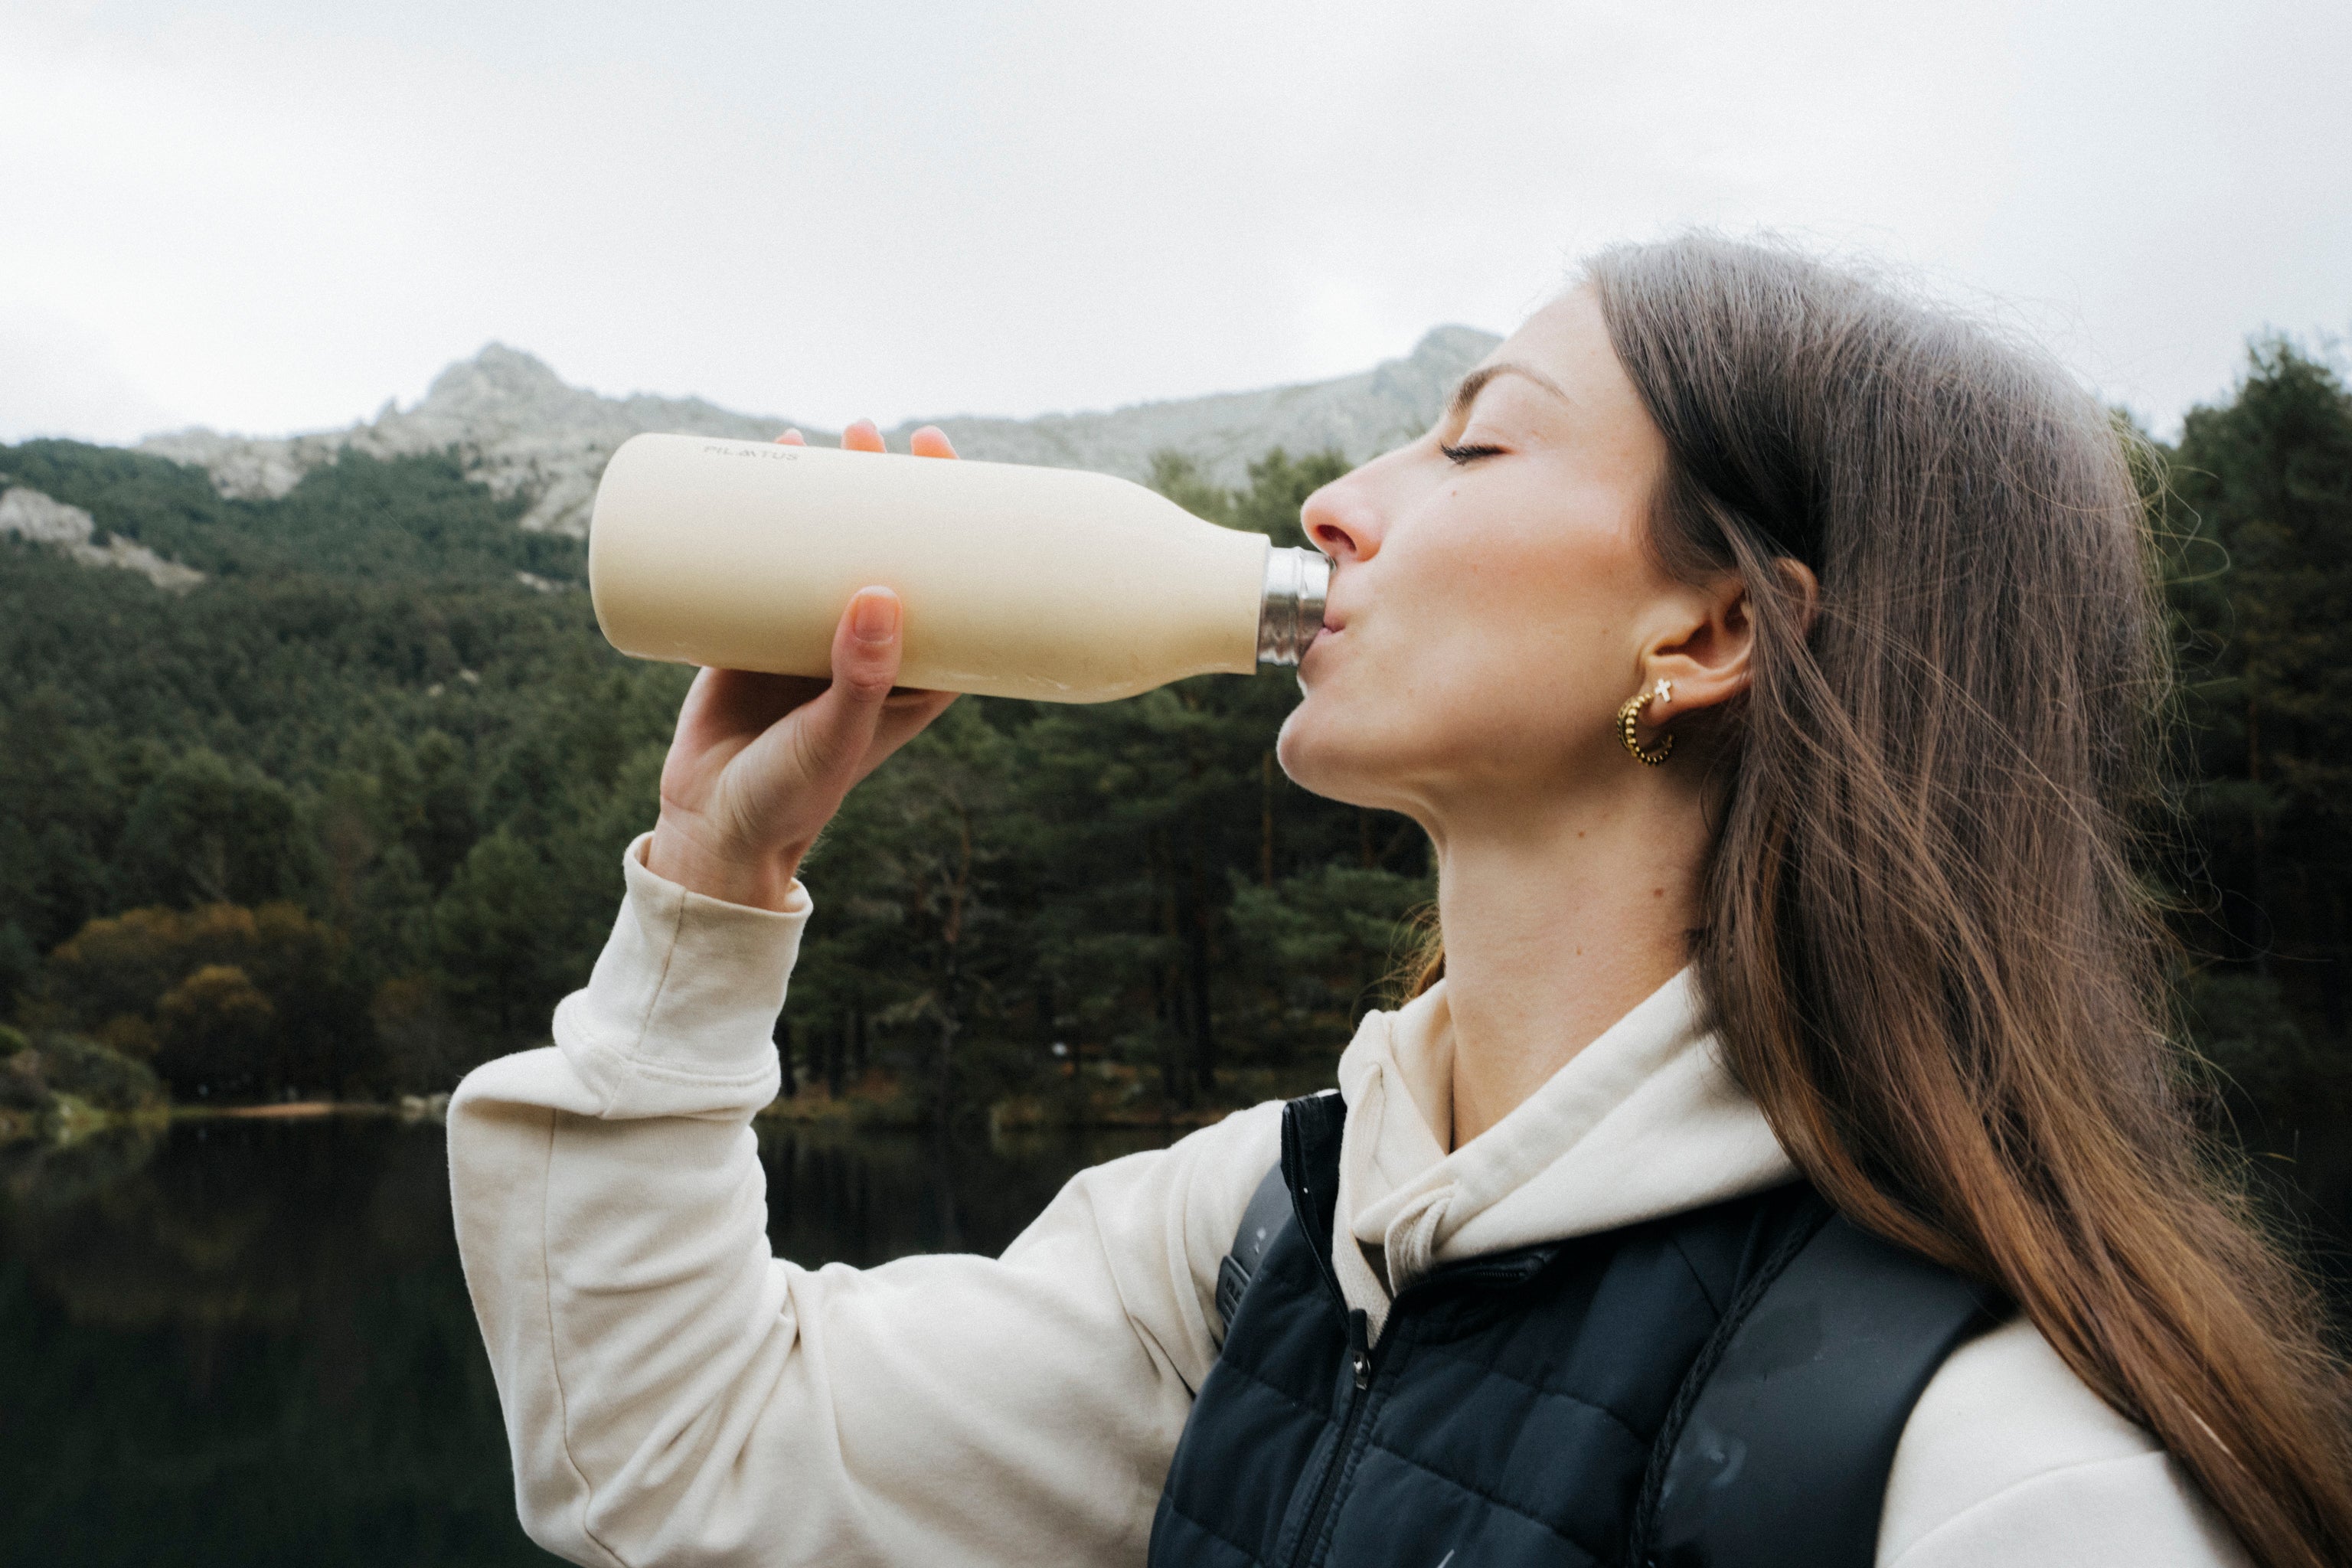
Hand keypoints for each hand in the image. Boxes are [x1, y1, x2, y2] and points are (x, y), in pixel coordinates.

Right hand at [644, 420, 961, 909]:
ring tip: (810, 438)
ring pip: (825, 547)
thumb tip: (882, 594)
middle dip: (881, 485)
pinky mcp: (751, 635)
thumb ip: (860, 678)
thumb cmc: (792, 797)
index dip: (955, 516)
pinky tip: (754, 475)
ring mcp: (809, 637)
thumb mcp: (834, 738)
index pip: (954, 580)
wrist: (713, 831)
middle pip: (887, 546)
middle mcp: (868, 646)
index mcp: (914, 671)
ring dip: (823, 492)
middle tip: (867, 433)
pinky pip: (762, 564)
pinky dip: (760, 521)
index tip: (939, 456)